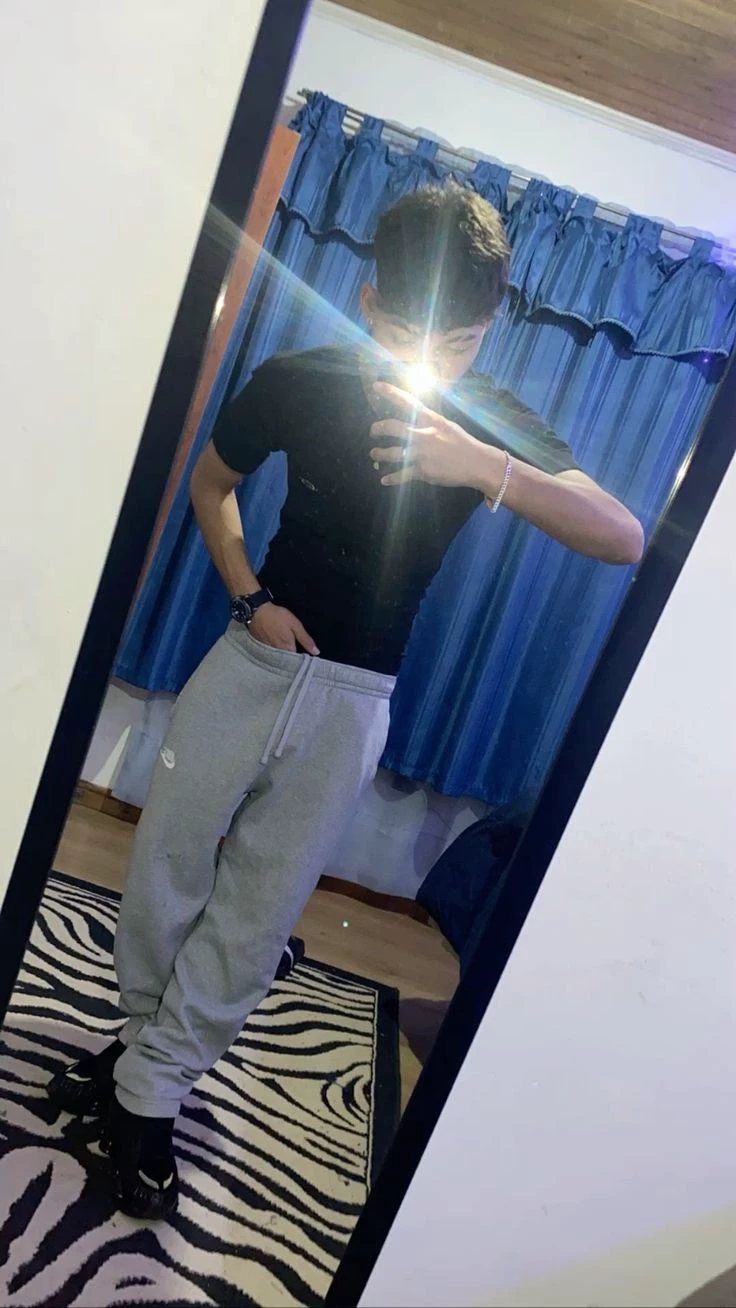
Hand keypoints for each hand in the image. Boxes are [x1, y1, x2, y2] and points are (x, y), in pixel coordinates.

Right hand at [249, 603, 318, 654]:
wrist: (257, 611)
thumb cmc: (277, 616)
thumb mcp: (295, 625)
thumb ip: (305, 640)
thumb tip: (316, 652)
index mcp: (288, 649)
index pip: (297, 661)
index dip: (301, 658)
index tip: (304, 654)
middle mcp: (277, 653)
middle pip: (287, 660)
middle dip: (291, 657)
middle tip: (293, 647)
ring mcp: (267, 651)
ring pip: (278, 657)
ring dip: (282, 655)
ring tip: (283, 645)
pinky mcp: (260, 648)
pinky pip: (269, 653)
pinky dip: (273, 651)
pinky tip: (274, 643)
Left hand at [369, 382, 490, 488]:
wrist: (477, 463)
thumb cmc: (463, 443)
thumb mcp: (447, 426)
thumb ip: (430, 422)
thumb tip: (416, 416)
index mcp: (431, 420)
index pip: (409, 402)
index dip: (391, 393)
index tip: (376, 385)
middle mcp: (424, 435)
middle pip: (393, 427)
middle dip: (378, 429)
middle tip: (372, 431)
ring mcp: (422, 454)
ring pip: (392, 453)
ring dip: (379, 454)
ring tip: (374, 454)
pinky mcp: (423, 471)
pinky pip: (401, 475)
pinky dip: (391, 479)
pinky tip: (384, 480)